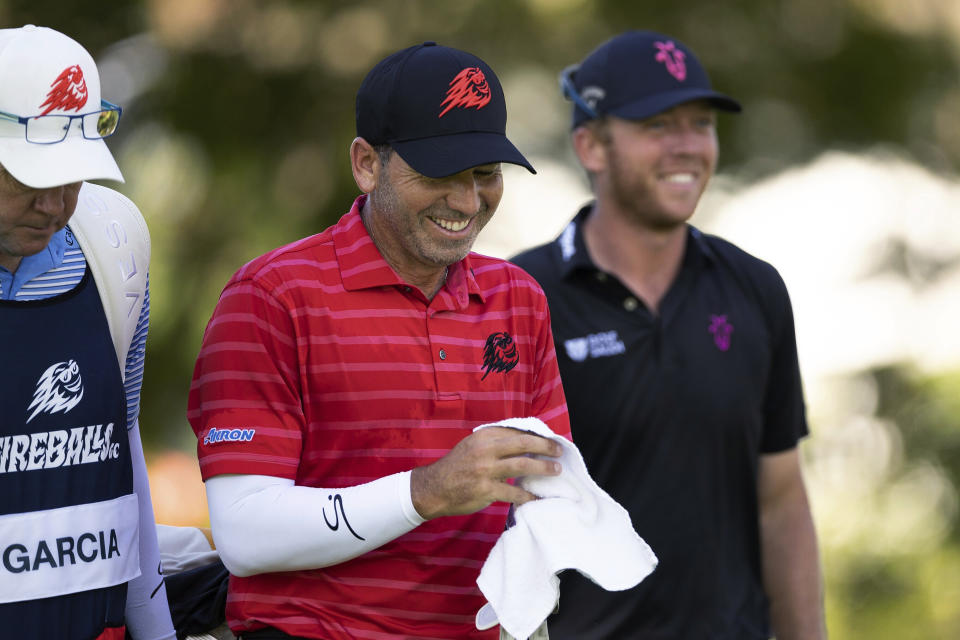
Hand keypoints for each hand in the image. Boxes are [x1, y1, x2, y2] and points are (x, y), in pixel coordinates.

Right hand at [410, 427, 562, 519]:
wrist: (434, 488)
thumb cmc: (457, 466)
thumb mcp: (473, 445)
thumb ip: (495, 442)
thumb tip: (526, 442)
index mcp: (484, 435)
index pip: (517, 431)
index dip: (536, 435)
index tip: (549, 439)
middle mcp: (485, 449)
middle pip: (523, 444)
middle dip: (545, 447)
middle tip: (559, 451)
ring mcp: (485, 470)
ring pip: (522, 466)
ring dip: (542, 468)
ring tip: (556, 470)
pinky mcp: (485, 490)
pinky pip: (513, 492)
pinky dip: (527, 496)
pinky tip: (536, 498)